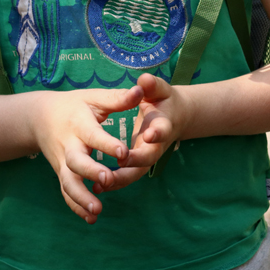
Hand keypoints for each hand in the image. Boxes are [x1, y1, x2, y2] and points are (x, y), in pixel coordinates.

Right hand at [31, 86, 143, 223]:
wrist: (39, 117)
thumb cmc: (74, 105)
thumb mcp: (94, 98)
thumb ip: (118, 98)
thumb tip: (141, 89)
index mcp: (79, 125)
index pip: (93, 136)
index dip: (106, 144)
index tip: (123, 152)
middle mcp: (68, 146)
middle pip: (76, 162)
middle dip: (91, 172)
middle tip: (108, 179)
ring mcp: (62, 163)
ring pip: (68, 183)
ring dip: (81, 198)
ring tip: (97, 211)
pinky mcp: (61, 173)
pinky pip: (66, 192)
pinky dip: (76, 206)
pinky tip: (91, 219)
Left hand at [95, 74, 189, 191]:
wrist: (174, 118)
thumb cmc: (164, 101)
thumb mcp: (160, 90)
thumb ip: (152, 86)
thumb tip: (143, 80)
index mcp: (163, 125)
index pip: (162, 131)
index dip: (158, 133)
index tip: (149, 134)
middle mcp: (156, 145)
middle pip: (148, 159)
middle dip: (134, 163)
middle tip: (119, 162)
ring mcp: (146, 157)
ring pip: (134, 174)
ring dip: (119, 180)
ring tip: (99, 184)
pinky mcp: (136, 165)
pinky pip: (125, 179)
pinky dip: (112, 185)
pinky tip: (94, 189)